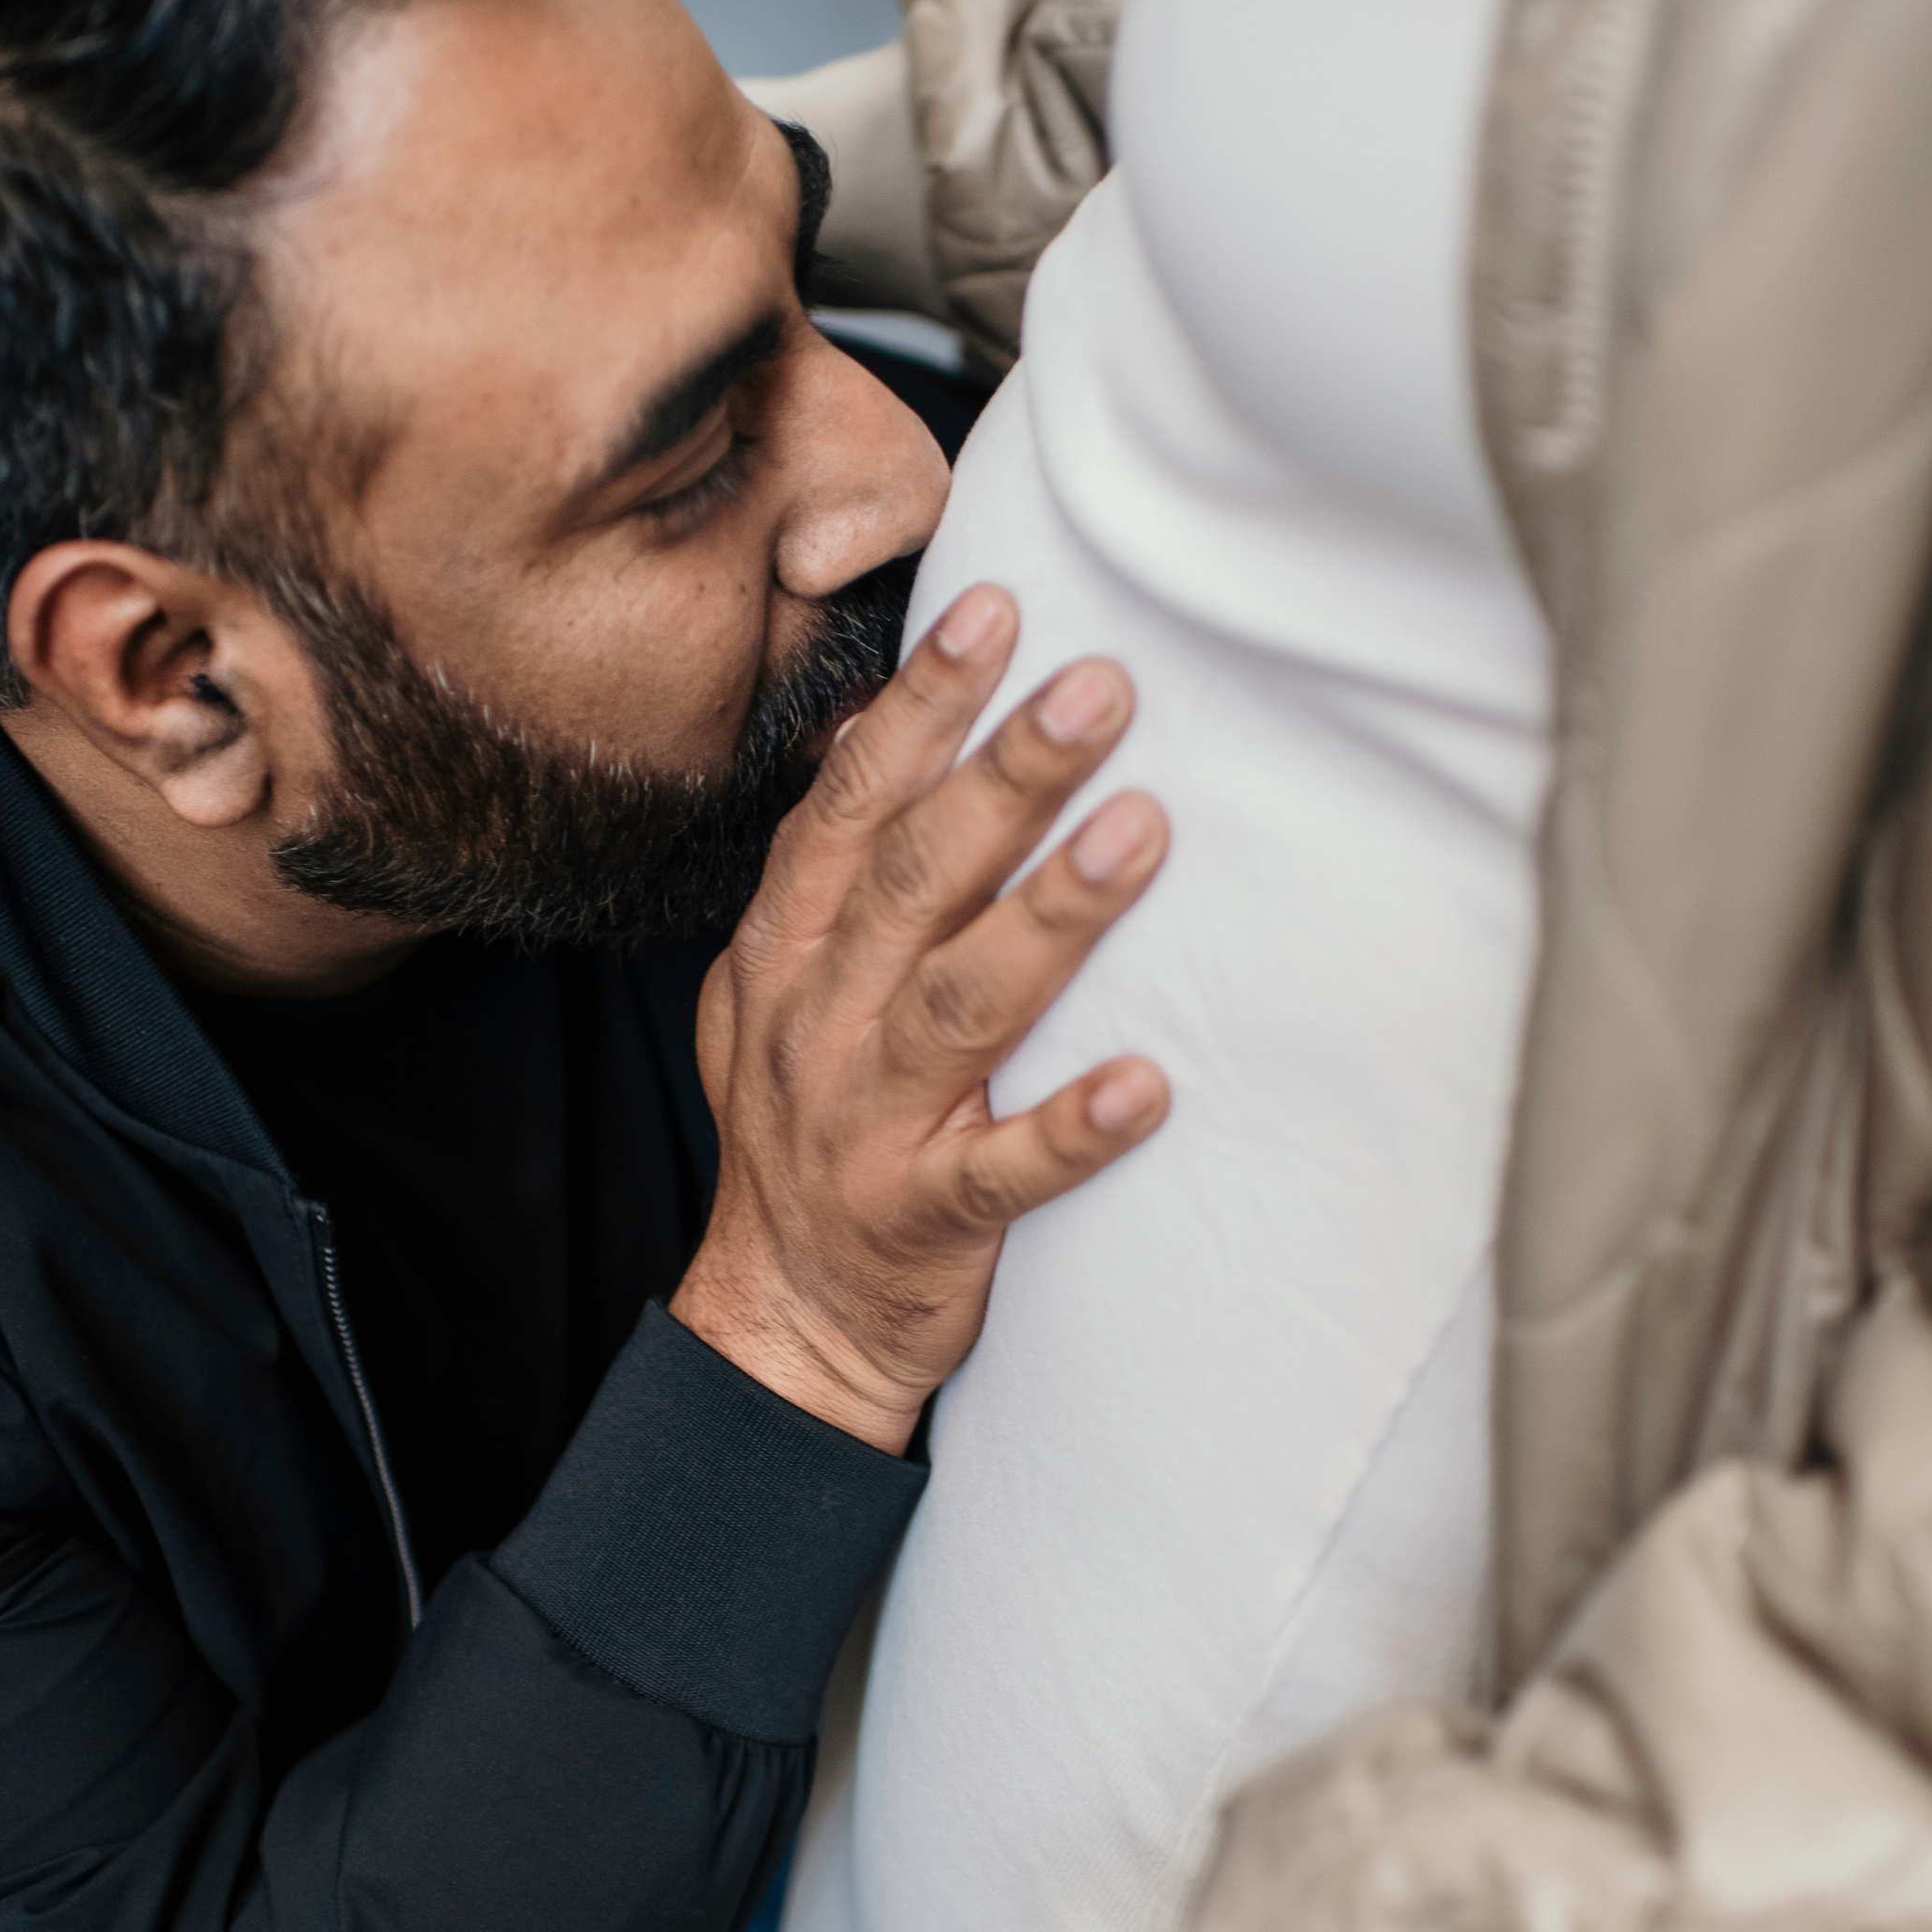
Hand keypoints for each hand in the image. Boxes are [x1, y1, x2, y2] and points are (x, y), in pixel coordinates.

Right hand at [671, 585, 1168, 1450]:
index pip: (852, 807)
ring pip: (961, 1006)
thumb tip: (906, 727)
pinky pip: (1003, 1173)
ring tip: (1140, 832)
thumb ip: (840, 878)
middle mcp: (820, 1025)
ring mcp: (869, 1125)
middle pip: (915, 880)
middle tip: (1100, 688)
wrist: (785, 1320)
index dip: (921, 709)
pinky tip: (1146, 1086)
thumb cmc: (815, 1129)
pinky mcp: (925, 1222)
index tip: (994, 611)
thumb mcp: (785, 989)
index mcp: (789, 954)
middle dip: (1005, 775)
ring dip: (1051, 916)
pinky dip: (1071, 1129)